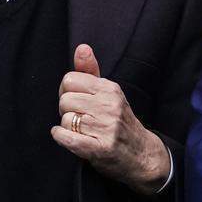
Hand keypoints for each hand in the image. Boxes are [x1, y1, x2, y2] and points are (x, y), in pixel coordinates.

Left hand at [52, 45, 171, 194]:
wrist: (141, 154)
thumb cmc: (119, 121)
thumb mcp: (109, 93)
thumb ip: (90, 71)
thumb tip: (81, 48)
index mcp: (110, 88)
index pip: (70, 79)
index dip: (67, 91)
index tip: (75, 100)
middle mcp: (110, 105)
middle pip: (65, 100)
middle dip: (66, 110)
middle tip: (78, 116)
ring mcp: (107, 127)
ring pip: (66, 119)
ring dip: (67, 127)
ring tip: (81, 130)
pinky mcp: (100, 148)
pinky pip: (68, 138)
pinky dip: (61, 137)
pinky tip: (64, 136)